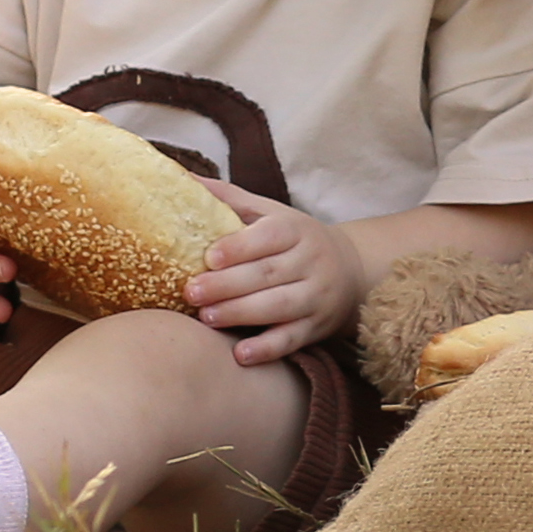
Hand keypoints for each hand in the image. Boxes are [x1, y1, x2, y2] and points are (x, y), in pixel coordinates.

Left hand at [185, 183, 364, 366]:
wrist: (351, 272)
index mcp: (296, 230)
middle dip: (228, 285)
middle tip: (191, 292)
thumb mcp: (271, 214)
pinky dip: (267, 349)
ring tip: (206, 318)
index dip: (240, 247)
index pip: (269, 237)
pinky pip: (292, 340)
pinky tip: (240, 354)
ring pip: (279, 306)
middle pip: (268, 274)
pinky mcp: (316, 327)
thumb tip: (181, 177)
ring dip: (241, 314)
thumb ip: (229, 199)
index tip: (209, 256)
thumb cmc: (295, 241)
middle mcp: (311, 261)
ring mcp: (317, 296)